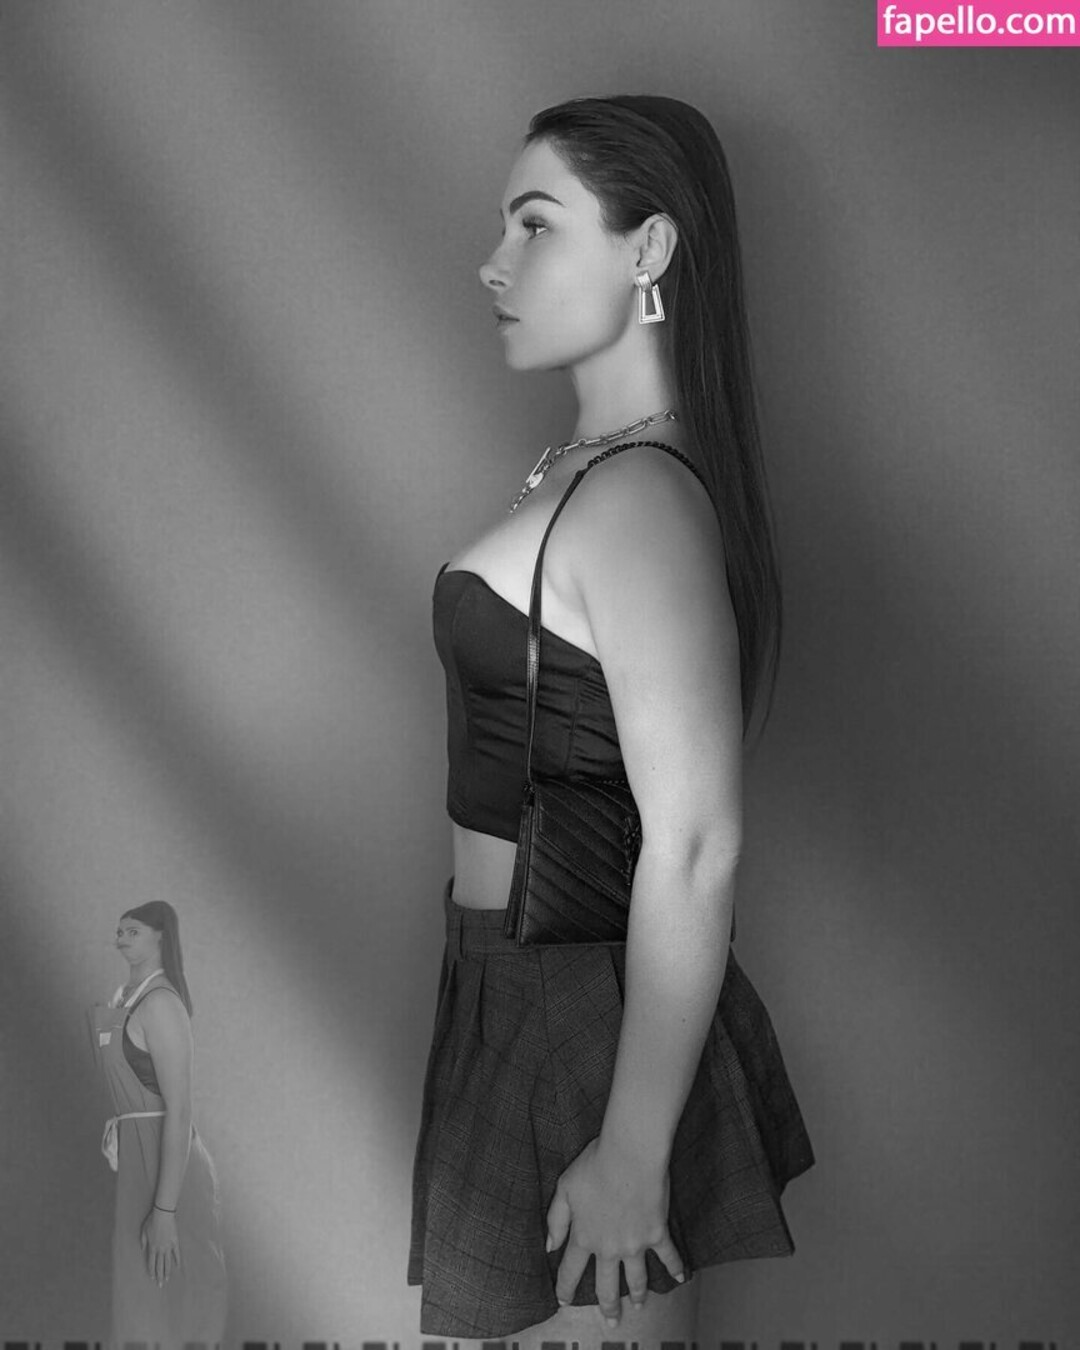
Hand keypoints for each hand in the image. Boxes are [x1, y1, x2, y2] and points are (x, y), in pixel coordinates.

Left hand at [140, 1207, 180, 1286]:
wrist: (163, 1214)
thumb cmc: (151, 1221)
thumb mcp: (143, 1231)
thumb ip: (143, 1242)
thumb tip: (142, 1250)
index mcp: (151, 1247)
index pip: (151, 1263)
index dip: (151, 1271)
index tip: (152, 1278)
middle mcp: (160, 1249)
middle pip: (159, 1265)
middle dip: (159, 1276)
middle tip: (160, 1285)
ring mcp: (168, 1246)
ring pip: (167, 1262)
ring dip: (167, 1271)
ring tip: (167, 1279)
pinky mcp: (175, 1241)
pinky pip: (176, 1253)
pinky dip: (177, 1260)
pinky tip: (178, 1266)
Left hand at [546, 1136, 683, 1327]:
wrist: (629, 1155)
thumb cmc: (595, 1165)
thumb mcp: (564, 1188)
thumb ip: (556, 1220)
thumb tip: (550, 1246)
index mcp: (584, 1236)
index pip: (571, 1270)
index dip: (565, 1288)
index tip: (563, 1300)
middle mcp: (609, 1247)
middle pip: (606, 1285)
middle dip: (607, 1306)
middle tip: (611, 1321)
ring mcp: (635, 1244)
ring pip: (636, 1279)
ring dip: (637, 1294)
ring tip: (638, 1306)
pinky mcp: (657, 1233)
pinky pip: (668, 1255)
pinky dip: (675, 1267)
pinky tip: (681, 1278)